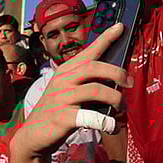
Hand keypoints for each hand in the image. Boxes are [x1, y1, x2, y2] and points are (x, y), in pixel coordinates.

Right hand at [13, 23, 128, 158]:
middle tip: (129, 82)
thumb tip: (118, 80)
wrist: (33, 135)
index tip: (120, 27)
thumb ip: (87, 83)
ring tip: (121, 108)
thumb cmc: (58, 111)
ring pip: (95, 90)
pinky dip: (105, 122)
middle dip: (117, 73)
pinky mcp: (61, 117)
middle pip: (94, 68)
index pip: (88, 51)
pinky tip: (111, 126)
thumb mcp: (69, 91)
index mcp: (66, 71)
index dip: (105, 38)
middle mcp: (62, 80)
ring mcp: (61, 98)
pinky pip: (89, 117)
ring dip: (115, 99)